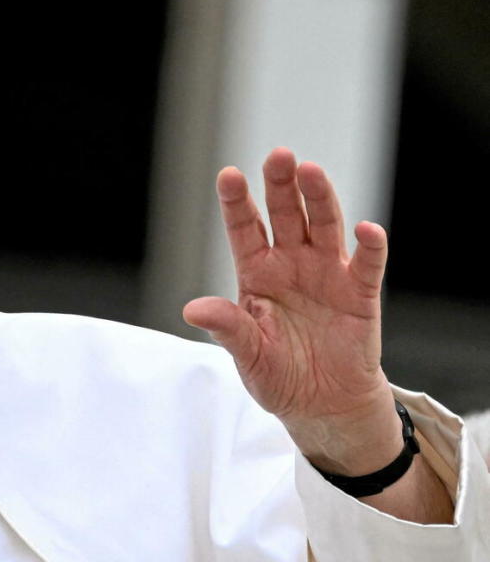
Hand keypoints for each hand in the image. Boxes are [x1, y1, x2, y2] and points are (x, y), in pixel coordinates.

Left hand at [183, 148, 399, 473]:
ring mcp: (326, 274)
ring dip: (320, 198)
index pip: (244, 228)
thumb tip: (192, 308)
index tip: (228, 175)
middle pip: (286, 214)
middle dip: (280, 185)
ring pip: (324, 226)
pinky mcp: (359, 293)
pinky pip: (366, 264)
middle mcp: (291, 264)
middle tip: (279, 155)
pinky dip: (369, 246)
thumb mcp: (247, 355)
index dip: (236, 201)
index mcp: (257, 273)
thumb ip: (228, 328)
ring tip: (311, 171)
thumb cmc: (278, 375)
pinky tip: (367, 229)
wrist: (322, 405)